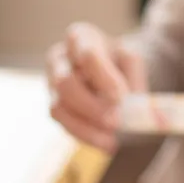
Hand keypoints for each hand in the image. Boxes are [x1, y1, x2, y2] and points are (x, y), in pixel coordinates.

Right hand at [46, 22, 146, 151]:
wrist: (109, 68)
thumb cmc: (118, 60)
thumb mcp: (131, 60)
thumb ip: (132, 79)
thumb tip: (131, 108)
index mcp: (80, 37)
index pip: (87, 54)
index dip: (104, 78)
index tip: (120, 98)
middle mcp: (59, 58)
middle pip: (65, 83)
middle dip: (91, 106)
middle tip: (116, 122)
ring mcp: (51, 83)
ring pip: (59, 107)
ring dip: (86, 126)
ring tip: (113, 140)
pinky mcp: (54, 106)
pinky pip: (63, 123)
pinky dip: (85, 136)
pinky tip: (107, 145)